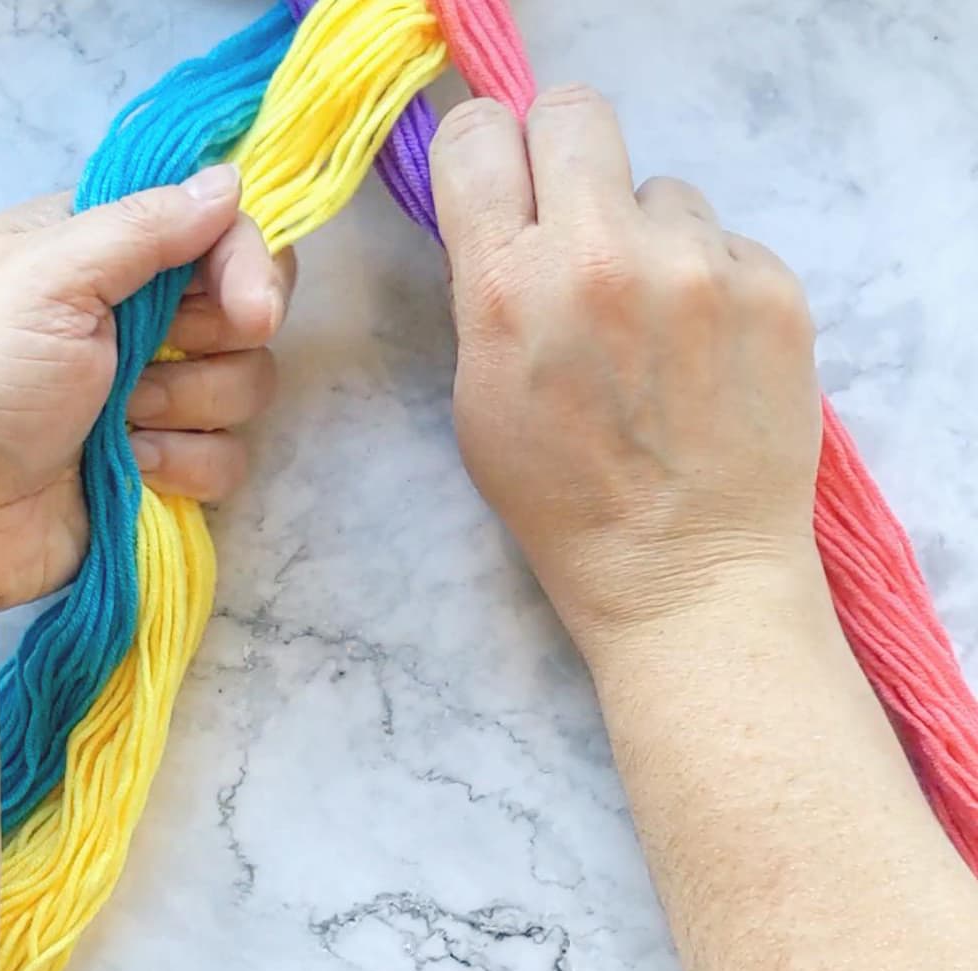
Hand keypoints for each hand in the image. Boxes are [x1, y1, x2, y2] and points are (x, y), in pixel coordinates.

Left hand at [0, 162, 294, 616]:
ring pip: (241, 386)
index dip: (245, 263)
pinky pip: (226, 457)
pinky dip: (185, 466)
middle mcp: (131, 316)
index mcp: (97, 250)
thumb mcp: (46, 276)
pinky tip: (133, 468)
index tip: (251, 306)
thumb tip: (229, 183)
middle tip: (164, 356)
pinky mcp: (162, 464)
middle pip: (242, 309)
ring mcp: (149, 394)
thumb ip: (144, 226)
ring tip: (121, 421)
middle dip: (218, 341)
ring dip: (188, 406)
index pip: (211, 230)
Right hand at [431, 87, 822, 668]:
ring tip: (658, 335)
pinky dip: (713, 285)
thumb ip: (486, 294)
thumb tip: (504, 215)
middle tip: (581, 230)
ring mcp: (698, 267)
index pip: (480, 135)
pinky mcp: (772, 286)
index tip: (506, 188)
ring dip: (652, 242)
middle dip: (569, 162)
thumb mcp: (482, 404)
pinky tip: (707, 359)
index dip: (490, 156)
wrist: (689, 575)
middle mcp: (602, 257)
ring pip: (664, 192)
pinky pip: (728, 242)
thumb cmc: (570, 509)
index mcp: (509, 289)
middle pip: (577, 114)